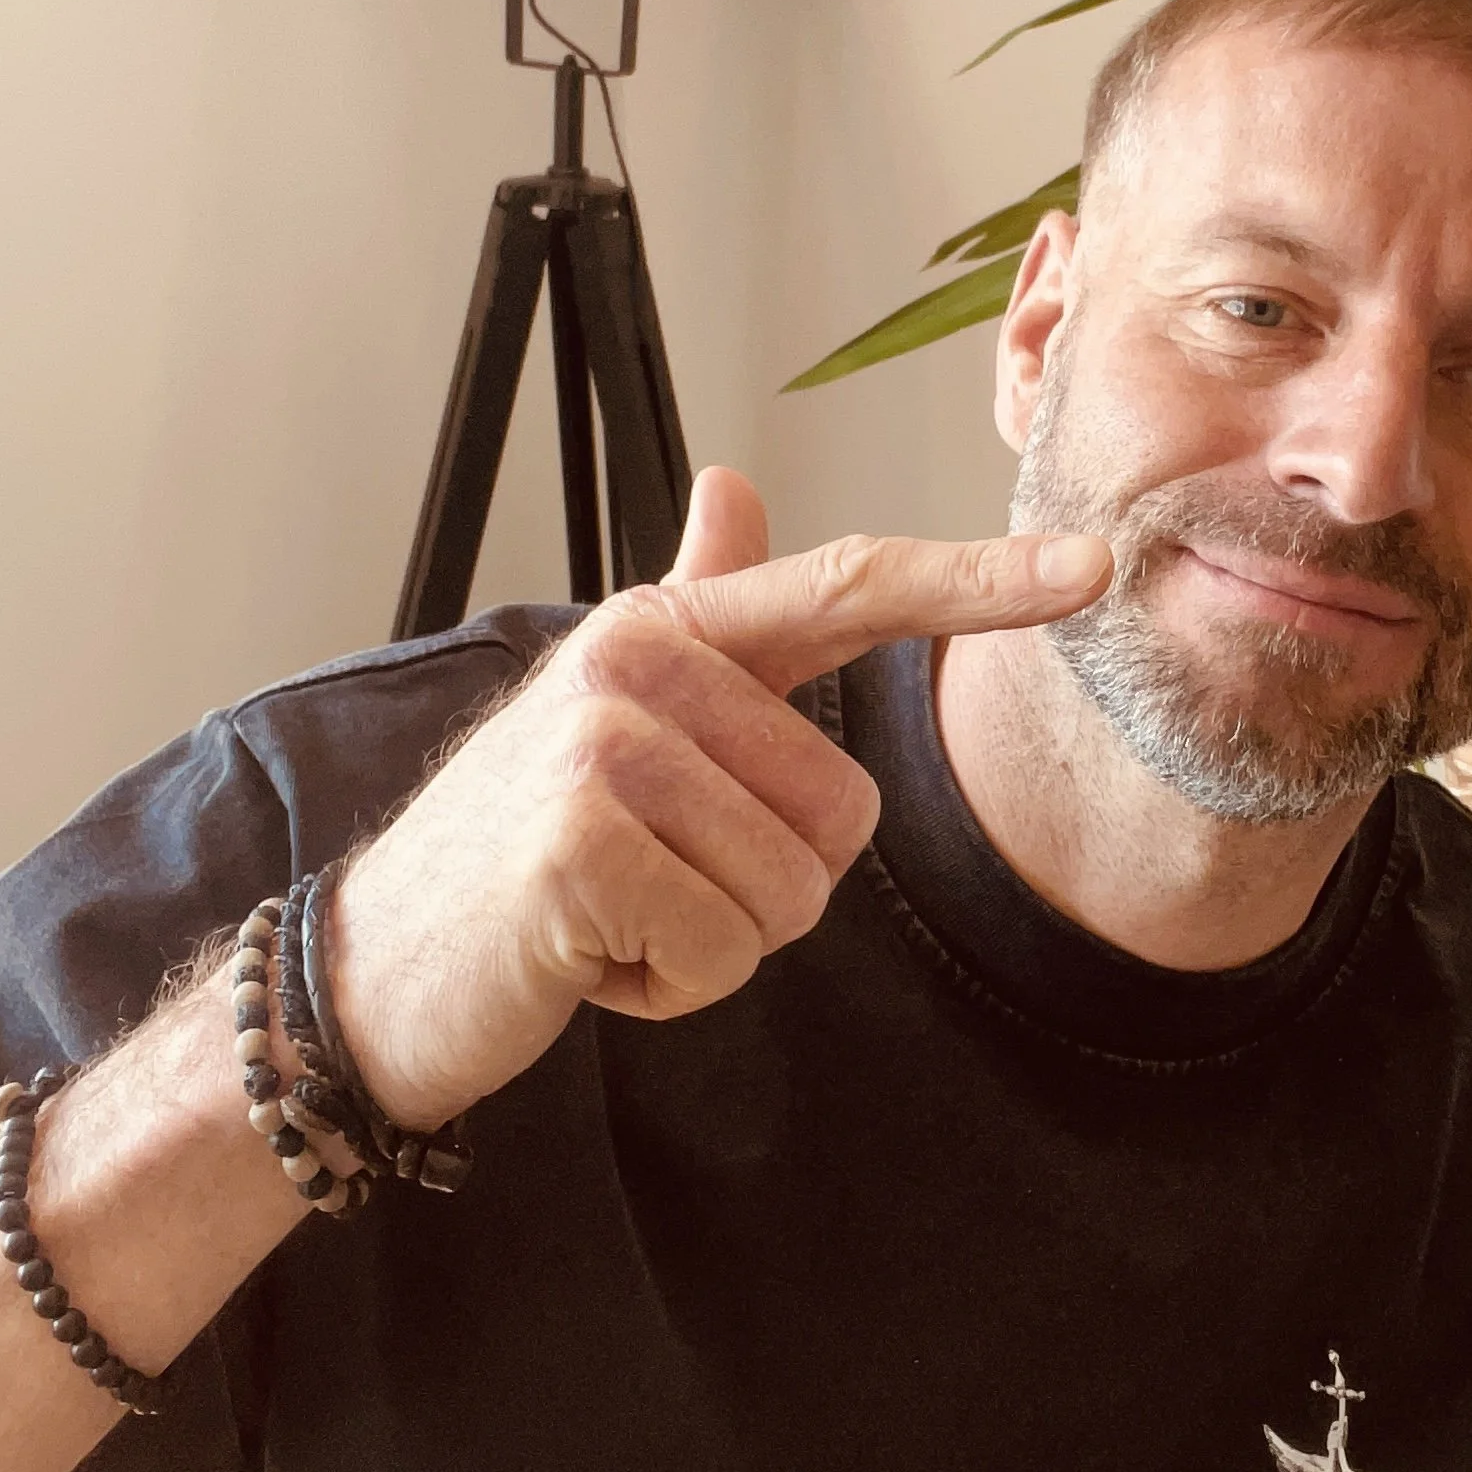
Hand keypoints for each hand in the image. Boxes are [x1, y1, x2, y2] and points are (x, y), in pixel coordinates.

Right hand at [327, 469, 1112, 1129]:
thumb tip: (736, 484)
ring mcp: (605, 747)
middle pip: (842, 809)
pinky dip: (670, 987)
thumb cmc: (519, 847)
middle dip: (764, 884)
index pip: (851, 589)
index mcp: (668, 630)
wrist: (377, 967)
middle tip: (648, 882)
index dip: (984, 582)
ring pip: (792, 890)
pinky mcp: (583, 844)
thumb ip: (700, 607)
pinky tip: (591, 959)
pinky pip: (726, 948)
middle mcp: (638, 662)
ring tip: (616, 915)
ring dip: (714, 942)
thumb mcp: (614, 719)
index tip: (1094, 569)